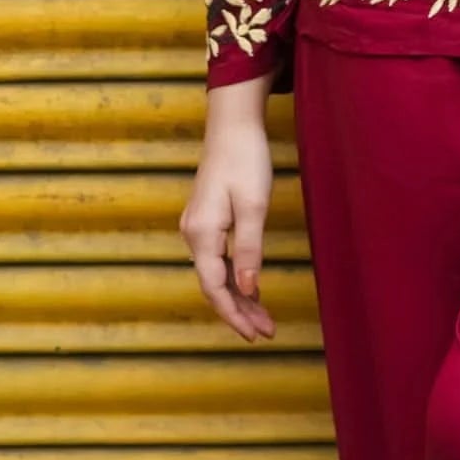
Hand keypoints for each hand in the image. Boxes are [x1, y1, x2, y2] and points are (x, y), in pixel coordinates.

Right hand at [179, 75, 278, 342]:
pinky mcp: (206, 219)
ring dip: (238, 297)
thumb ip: (249, 250)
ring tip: (263, 318)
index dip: (234, 315)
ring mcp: (197, 227)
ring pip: (216, 274)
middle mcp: (193, 234)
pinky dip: (234, 277)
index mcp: (202, 234)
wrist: (232, 124)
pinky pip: (217, 259)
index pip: (215, 288)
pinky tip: (251, 287)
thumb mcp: (254, 205)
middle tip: (266, 332)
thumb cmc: (245, 159)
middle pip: (214, 285)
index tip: (256, 335)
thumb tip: (247, 290)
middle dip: (239, 312)